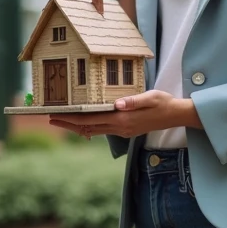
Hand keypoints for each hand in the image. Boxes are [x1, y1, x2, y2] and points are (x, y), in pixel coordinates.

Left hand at [49, 90, 201, 138]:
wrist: (176, 115)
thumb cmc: (164, 103)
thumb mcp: (151, 97)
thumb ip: (133, 101)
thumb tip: (117, 104)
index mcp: (123, 119)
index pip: (90, 120)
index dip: (71, 118)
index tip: (56, 115)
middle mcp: (120, 127)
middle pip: (87, 127)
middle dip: (68, 123)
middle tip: (50, 119)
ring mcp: (122, 130)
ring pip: (93, 130)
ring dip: (76, 126)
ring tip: (61, 121)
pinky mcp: (126, 129)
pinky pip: (102, 130)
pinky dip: (89, 127)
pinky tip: (83, 124)